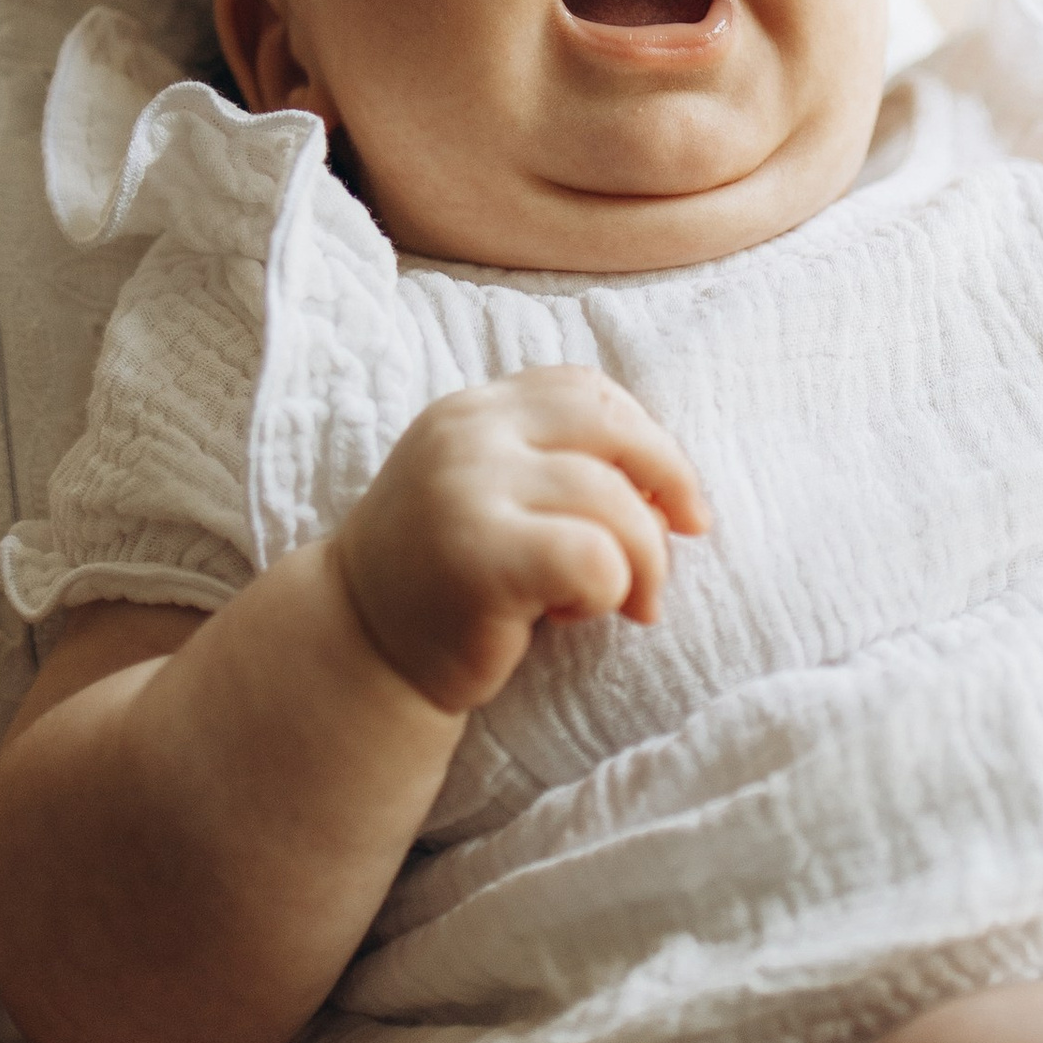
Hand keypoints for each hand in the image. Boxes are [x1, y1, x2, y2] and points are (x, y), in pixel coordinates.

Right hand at [339, 369, 708, 716]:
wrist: (358, 651)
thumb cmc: (449, 582)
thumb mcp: (493, 496)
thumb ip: (559, 465)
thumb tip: (675, 490)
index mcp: (475, 411)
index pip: (589, 390)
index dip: (647, 439)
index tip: (669, 499)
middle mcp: (467, 435)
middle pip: (614, 428)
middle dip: (671, 484)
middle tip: (683, 542)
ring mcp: (467, 490)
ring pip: (615, 502)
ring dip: (641, 561)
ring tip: (614, 601)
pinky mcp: (479, 556)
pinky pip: (596, 559)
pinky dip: (608, 591)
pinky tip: (568, 614)